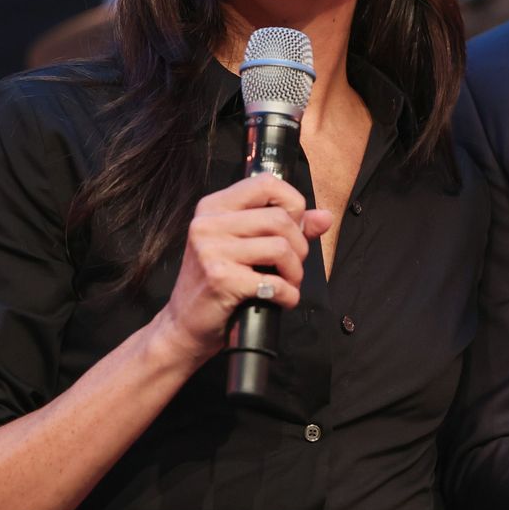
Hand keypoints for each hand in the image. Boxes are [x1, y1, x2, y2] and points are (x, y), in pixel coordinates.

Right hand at [156, 173, 331, 363]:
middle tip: (292, 267)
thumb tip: (325, 216)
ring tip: (287, 284)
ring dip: (295, 273)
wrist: (184, 326)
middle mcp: (208, 223)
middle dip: (299, 246)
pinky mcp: (220, 279)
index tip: (294, 227)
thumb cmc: (219, 282)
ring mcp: (211, 250)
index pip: (266, 183)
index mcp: (214, 207)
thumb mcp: (247, 246)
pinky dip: (287, 294)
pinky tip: (280, 300)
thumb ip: (288, 227)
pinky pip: (274, 282)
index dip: (292, 203)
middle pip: (280, 218)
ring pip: (281, 248)